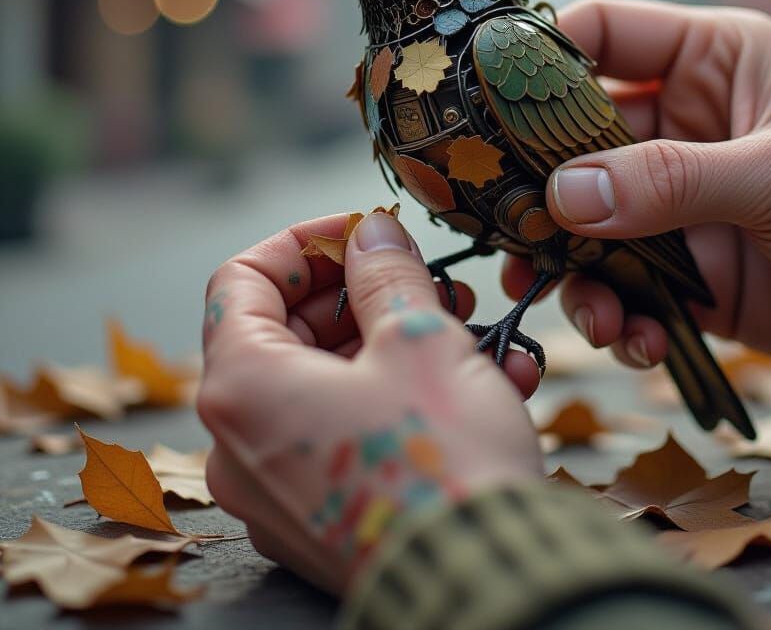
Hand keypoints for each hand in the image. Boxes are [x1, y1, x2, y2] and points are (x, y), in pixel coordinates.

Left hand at [199, 211, 542, 594]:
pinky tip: (481, 384)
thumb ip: (386, 275)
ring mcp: (277, 487)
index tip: (364, 232)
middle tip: (432, 282)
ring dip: (399, 345)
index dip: (306, 243)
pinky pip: (347, 434)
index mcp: (245, 386)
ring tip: (476, 332)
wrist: (484, 582)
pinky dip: (400, 400)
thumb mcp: (420, 341)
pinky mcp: (319, 517)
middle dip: (367, 295)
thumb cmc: (444, 460)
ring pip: (330, 382)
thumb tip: (371, 232)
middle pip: (289, 331)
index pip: (242, 279)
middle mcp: (241, 442)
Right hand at [504, 0, 770, 380]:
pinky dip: (614, 313)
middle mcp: (681, 125)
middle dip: (536, 181)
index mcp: (707, 61)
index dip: (538, 57)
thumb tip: (562, 196)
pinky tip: (632, 338)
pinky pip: (623, 286)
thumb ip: (670, 181)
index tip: (481, 100)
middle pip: (571, 137)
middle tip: (499, 222)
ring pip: (585, 219)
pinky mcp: (687, 271)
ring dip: (567, 261)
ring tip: (573, 301)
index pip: (601, 33)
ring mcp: (678, 201)